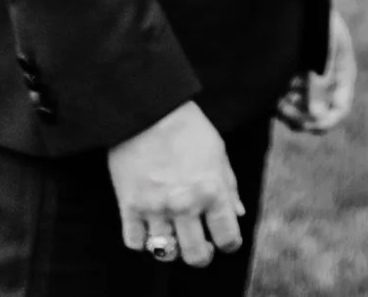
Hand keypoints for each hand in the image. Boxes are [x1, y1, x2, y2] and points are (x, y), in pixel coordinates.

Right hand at [109, 100, 242, 267]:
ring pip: (164, 252)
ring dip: (172, 249)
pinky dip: (142, 241)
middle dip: (201, 257)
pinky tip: (148, 230)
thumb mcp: (218, 153)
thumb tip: (237, 214)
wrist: (149, 111)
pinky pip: (134, 242)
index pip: (228, 238)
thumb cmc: (188, 128)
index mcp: (212, 191)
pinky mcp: (129, 206)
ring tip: (174, 236)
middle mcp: (185, 205)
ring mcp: (155, 208)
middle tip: (201, 249)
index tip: (226, 241)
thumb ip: (229, 187)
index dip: (230, 244)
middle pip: (195, 255)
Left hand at [276, 6, 358, 133]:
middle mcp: (324, 84)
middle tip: (282, 108)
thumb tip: (316, 115)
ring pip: (298, 113)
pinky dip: (276, 102)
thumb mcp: (323, 48)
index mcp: (341, 75)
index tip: (309, 122)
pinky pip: (284, 102)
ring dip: (286, 111)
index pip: (339, 109)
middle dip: (300, 118)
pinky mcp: (288, 79)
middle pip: (316, 117)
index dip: (326, 121)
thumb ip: (319, 81)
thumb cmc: (316, 19)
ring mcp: (306, 83)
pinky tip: (269, 92)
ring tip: (274, 97)